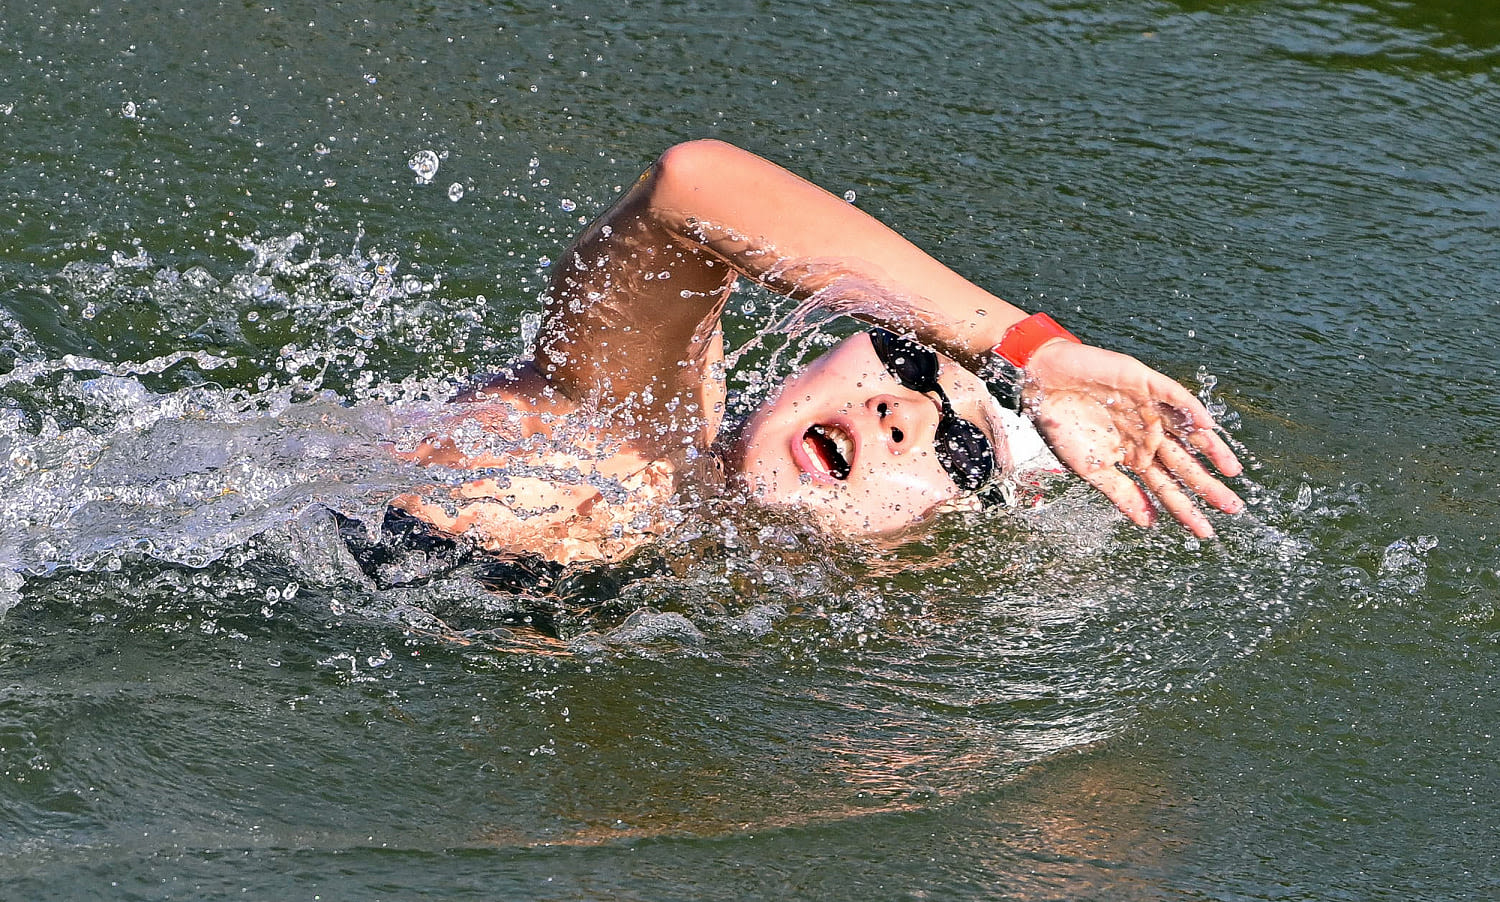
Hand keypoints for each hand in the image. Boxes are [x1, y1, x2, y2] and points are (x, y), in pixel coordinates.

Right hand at [1022, 341, 1243, 538]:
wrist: (1042, 383)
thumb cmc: (1061, 425)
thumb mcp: (1091, 468)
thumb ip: (1122, 493)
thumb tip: (1149, 523)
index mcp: (1134, 455)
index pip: (1166, 486)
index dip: (1185, 509)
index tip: (1203, 532)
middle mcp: (1147, 434)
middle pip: (1184, 463)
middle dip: (1207, 486)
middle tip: (1232, 507)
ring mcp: (1149, 408)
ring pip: (1188, 431)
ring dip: (1211, 449)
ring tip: (1231, 470)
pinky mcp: (1144, 383)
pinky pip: (1174, 396)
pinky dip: (1190, 409)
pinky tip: (1206, 425)